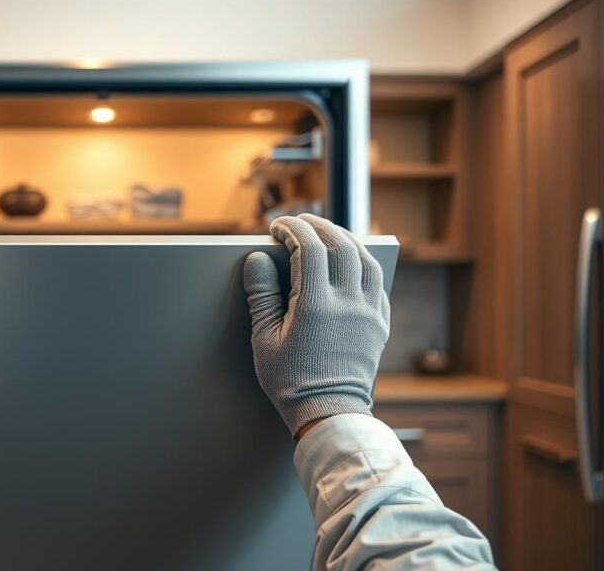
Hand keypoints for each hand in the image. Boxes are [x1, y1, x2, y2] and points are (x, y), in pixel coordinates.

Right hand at [243, 214, 389, 437]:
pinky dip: (361, 262)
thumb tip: (257, 259)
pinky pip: (376, 281)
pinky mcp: (380, 323)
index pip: (309, 249)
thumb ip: (261, 295)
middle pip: (339, 245)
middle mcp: (348, 303)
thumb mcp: (264, 339)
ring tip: (325, 233)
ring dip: (343, 239)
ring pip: (363, 259)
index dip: (292, 230)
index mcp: (316, 306)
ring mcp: (369, 313)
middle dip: (317, 227)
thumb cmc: (290, 381)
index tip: (277, 227)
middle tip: (299, 222)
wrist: (329, 413)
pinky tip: (348, 261)